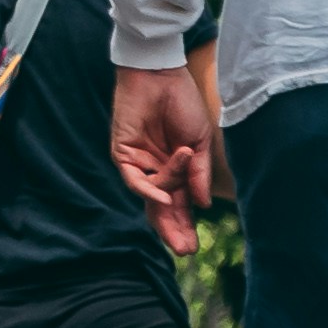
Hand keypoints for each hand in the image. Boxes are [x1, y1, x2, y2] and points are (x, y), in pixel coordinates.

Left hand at [110, 57, 220, 252]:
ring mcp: (139, 163)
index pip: (178, 204)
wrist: (162, 76)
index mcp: (175, 169)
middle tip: (185, 251)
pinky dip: (148, 190)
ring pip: (150, 197)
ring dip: (165, 216)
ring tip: (181, 236)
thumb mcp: (199, 142)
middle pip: (161, 207)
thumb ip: (199, 173)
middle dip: (173, 230)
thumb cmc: (182, 104)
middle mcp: (155, 170)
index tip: (195, 247)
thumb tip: (203, 205)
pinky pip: (134, 178)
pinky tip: (163, 200)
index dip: (185, 224)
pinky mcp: (123, 152)